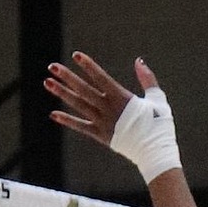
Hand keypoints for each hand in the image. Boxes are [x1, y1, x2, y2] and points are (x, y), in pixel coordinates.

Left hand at [46, 52, 179, 182]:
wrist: (155, 151)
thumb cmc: (160, 124)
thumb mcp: (157, 99)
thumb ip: (147, 79)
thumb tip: (139, 60)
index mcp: (123, 98)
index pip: (101, 78)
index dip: (88, 66)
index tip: (76, 55)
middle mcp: (109, 109)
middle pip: (84, 90)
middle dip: (67, 77)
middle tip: (52, 66)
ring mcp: (103, 122)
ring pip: (79, 105)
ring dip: (62, 93)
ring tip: (47, 82)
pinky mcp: (101, 135)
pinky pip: (81, 127)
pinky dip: (67, 121)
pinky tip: (53, 114)